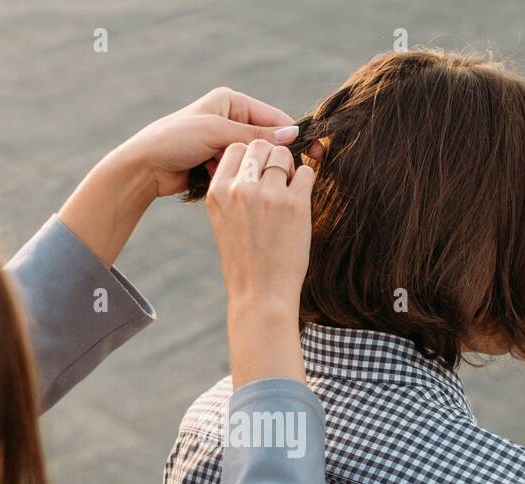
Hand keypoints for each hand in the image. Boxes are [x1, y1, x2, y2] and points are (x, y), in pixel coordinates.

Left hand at [58, 88, 297, 266]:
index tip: (308, 155)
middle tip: (276, 174)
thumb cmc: (175, 140)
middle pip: (264, 140)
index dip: (289, 135)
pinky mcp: (216, 162)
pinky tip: (223, 180)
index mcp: (231, 102)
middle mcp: (229, 118)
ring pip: (251, 159)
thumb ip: (254, 136)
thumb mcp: (217, 133)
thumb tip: (292, 134)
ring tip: (238, 175)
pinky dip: (234, 176)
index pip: (272, 117)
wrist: (144, 167)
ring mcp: (223, 142)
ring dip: (246, 169)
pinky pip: (237, 170)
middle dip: (265, 156)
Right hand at [205, 139, 315, 386]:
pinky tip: (301, 200)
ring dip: (290, 168)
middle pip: (259, 146)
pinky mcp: (294, 205)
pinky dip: (306, 182)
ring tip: (290, 191)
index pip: (234, 149)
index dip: (250, 156)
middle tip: (277, 180)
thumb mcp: (223, 223)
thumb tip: (248, 165)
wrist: (260, 295)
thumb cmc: (244, 263)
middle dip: (271, 157)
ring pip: (283, 156)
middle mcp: (240, 189)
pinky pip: (306, 173)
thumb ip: (231, 192)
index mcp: (217, 193)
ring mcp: (268, 195)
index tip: (258, 172)